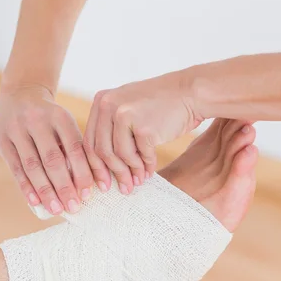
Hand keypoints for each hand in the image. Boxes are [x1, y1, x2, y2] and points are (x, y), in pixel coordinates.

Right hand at [0, 84, 93, 214]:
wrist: (20, 94)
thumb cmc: (49, 118)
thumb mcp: (63, 124)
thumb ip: (72, 149)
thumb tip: (82, 185)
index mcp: (60, 116)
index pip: (74, 148)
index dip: (81, 172)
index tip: (87, 194)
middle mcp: (37, 120)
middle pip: (53, 159)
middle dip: (64, 186)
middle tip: (73, 207)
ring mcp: (17, 129)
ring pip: (33, 166)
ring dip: (45, 191)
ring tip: (56, 209)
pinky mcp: (2, 140)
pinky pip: (16, 168)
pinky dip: (26, 187)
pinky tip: (35, 202)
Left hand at [83, 70, 201, 193]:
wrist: (190, 92)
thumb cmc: (160, 105)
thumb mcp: (127, 107)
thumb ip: (111, 129)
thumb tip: (101, 167)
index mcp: (101, 101)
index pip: (89, 140)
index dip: (95, 166)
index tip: (102, 182)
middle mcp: (108, 105)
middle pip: (101, 151)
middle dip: (111, 174)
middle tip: (121, 188)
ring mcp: (124, 115)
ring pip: (119, 156)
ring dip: (130, 173)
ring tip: (138, 181)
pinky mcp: (143, 127)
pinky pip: (140, 155)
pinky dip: (145, 166)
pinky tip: (149, 172)